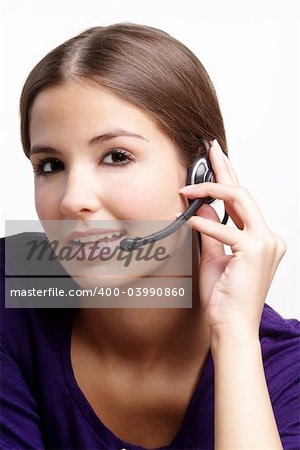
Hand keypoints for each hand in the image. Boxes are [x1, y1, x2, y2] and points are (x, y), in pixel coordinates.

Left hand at [179, 140, 286, 336]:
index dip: (230, 177)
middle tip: (210, 150)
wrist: (230, 327)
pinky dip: (206, 224)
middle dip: (225, 169)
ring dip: (211, 190)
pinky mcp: (254, 252)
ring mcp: (265, 243)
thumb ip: (210, 231)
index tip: (217, 158)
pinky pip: (227, 229)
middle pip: (244, 194)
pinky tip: (190, 219)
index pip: (243, 202)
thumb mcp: (213, 256)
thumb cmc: (223, 297)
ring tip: (187, 189)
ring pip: (241, 200)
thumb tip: (201, 208)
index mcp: (261, 239)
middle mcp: (268, 238)